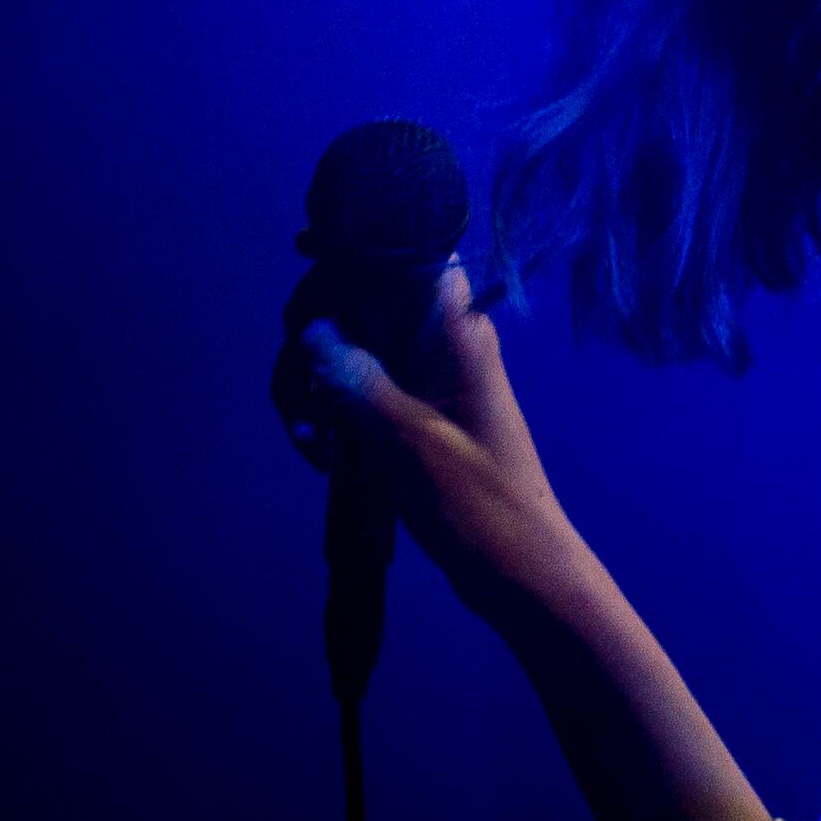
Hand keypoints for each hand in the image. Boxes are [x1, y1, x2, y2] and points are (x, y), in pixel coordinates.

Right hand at [272, 264, 585, 625]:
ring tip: (313, 445)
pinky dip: (329, 413)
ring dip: (313, 388)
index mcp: (457, 331)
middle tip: (303, 404)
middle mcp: (442, 341)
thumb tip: (313, 328)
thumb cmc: (477, 503)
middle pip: (359, 300)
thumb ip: (360, 379)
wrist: (516, 568)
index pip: (407, 252)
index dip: (355, 256)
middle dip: (313, 344)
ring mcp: (425, 376)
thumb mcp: (410, 440)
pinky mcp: (411, 410)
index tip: (310, 290)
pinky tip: (319, 454)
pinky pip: (356, 388)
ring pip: (348, 349)